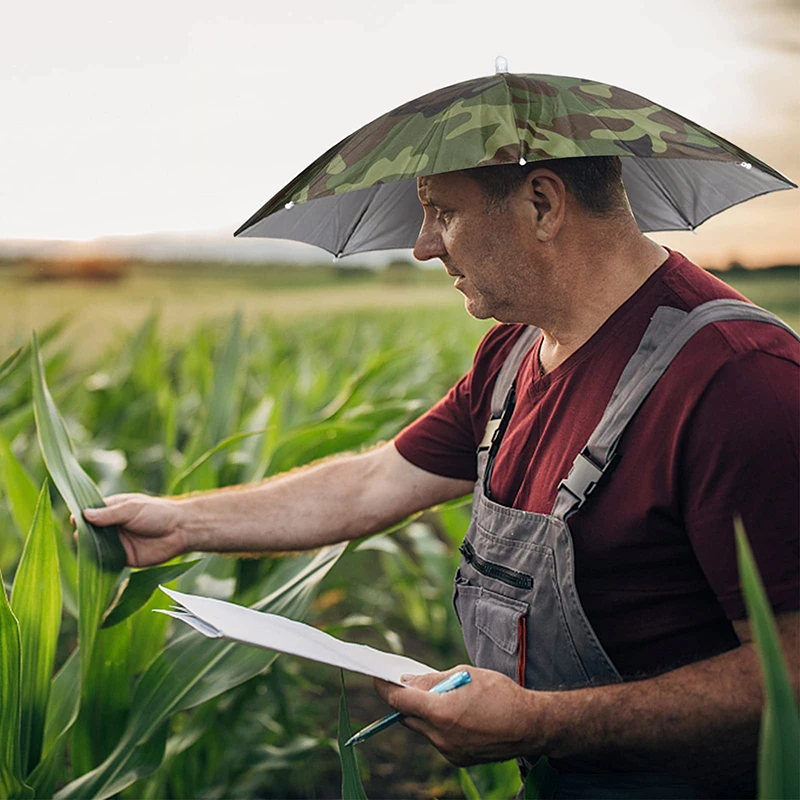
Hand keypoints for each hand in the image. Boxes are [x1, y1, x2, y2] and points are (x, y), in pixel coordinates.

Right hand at [73, 493, 185, 566]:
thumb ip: (109, 514)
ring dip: (88, 549)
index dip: (81, 516)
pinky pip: (106, 561)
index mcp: (113, 509)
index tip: (75, 520)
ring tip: (86, 549)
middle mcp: (112, 526)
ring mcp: (117, 542)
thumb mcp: (132, 509)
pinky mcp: (123, 557)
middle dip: (83, 534)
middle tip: (81, 536)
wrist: (180, 531)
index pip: (90, 512)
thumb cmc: (158, 513)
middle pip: (89, 531)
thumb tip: (84, 515)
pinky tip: (92, 563)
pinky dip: (98, 562)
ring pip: (95, 546)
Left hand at [374, 665, 551, 766]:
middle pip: (407, 717)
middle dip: (404, 700)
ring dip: (423, 713)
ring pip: (423, 729)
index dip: (384, 688)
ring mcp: (449, 751)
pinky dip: (438, 725)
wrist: (530, 725)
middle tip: (405, 683)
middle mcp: (440, 737)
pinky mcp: (458, 759)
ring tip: (437, 696)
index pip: (399, 702)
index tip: (377, 678)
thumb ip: (433, 680)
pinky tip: (454, 713)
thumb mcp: (465, 675)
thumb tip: (408, 681)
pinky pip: (438, 739)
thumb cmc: (500, 693)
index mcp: (440, 713)